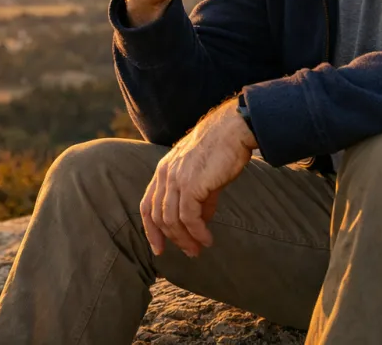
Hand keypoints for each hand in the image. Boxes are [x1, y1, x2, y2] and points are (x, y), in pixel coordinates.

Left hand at [139, 98, 256, 257]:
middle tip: (190, 252)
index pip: (148, 205)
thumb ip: (199, 197)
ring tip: (199, 249)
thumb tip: (201, 221)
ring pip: (171, 220)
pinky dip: (197, 232)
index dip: (151, 230)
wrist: (233, 130)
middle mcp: (165, 174)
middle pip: (158, 217)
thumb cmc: (221, 148)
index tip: (159, 248)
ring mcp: (176, 179)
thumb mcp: (203, 174)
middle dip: (172, 239)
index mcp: (164, 170)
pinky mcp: (191, 184)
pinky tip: (207, 239)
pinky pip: (189, 217)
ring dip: (185, 239)